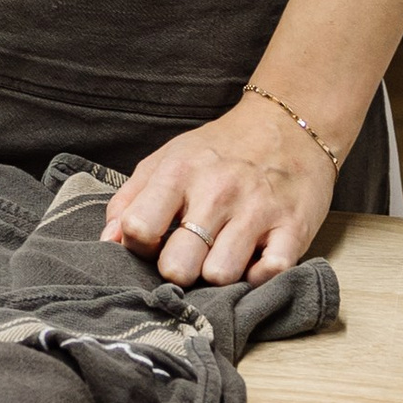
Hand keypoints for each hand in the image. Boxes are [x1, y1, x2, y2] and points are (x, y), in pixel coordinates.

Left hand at [100, 92, 335, 287]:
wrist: (288, 125)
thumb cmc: (219, 150)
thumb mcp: (167, 160)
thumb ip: (130, 200)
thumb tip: (108, 242)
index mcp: (179, 172)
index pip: (139, 228)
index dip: (139, 246)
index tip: (154, 242)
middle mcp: (218, 191)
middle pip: (177, 265)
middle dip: (178, 270)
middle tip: (189, 256)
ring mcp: (258, 210)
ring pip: (220, 275)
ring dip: (217, 274)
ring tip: (221, 254)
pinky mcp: (294, 228)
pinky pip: (268, 274)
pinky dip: (258, 277)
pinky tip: (253, 259)